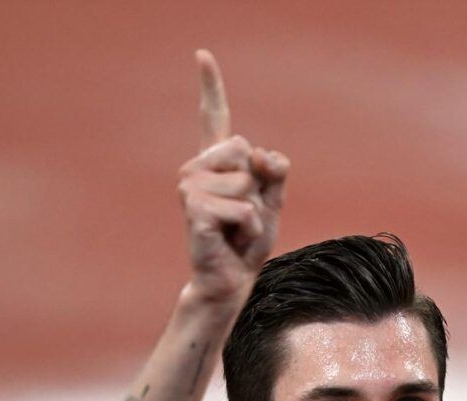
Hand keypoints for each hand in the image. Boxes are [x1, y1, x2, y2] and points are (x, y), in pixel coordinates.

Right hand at [177, 50, 289, 303]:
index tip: (202, 54)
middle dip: (257, 185)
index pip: (213, 118)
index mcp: (215, 163)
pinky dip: (249, 228)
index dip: (210, 86)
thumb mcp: (272, 200)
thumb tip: (260, 155)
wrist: (231, 279)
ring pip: (246, 182)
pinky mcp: (195, 210)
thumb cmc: (248, 241)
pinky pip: (243, 209)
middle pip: (245, 150)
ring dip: (254, 211)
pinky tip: (232, 240)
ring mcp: (190, 189)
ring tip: (236, 229)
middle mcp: (196, 169)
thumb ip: (276, 171)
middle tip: (242, 215)